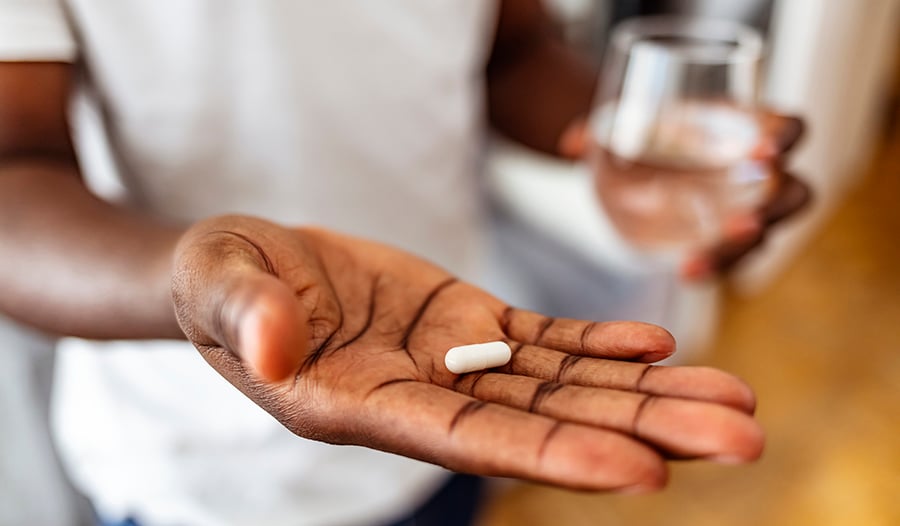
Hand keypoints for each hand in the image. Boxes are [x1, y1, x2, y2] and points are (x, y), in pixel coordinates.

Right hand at [172, 215, 762, 491]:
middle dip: (641, 432)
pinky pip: (542, 342)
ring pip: (562, 386)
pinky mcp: (466, 323)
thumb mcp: (219, 283)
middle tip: (740, 441)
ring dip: (647, 394)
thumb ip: (244, 311)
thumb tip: (272, 341)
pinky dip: (598, 346)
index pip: (470, 441)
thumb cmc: (223, 283)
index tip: (641, 471)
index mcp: (362, 405)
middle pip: (546, 423)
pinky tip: (655, 349)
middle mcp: (423, 397)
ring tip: (732, 402)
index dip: (552, 456)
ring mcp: (452, 362)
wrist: (251, 268)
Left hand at [560, 110, 812, 279]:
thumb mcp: (620, 124)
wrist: (629, 167)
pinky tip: (686, 272)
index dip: (784, 136)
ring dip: (742, 248)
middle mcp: (755, 173)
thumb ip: (598, 129)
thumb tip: (572, 144)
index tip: (763, 148)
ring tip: (703, 259)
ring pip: (767, 233)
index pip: (788, 129)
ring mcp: (743, 212)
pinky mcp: (723, 243)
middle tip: (745, 220)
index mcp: (744, 128)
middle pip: (794, 191)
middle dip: (777, 206)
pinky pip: (732, 259)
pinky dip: (714, 266)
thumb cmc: (640, 133)